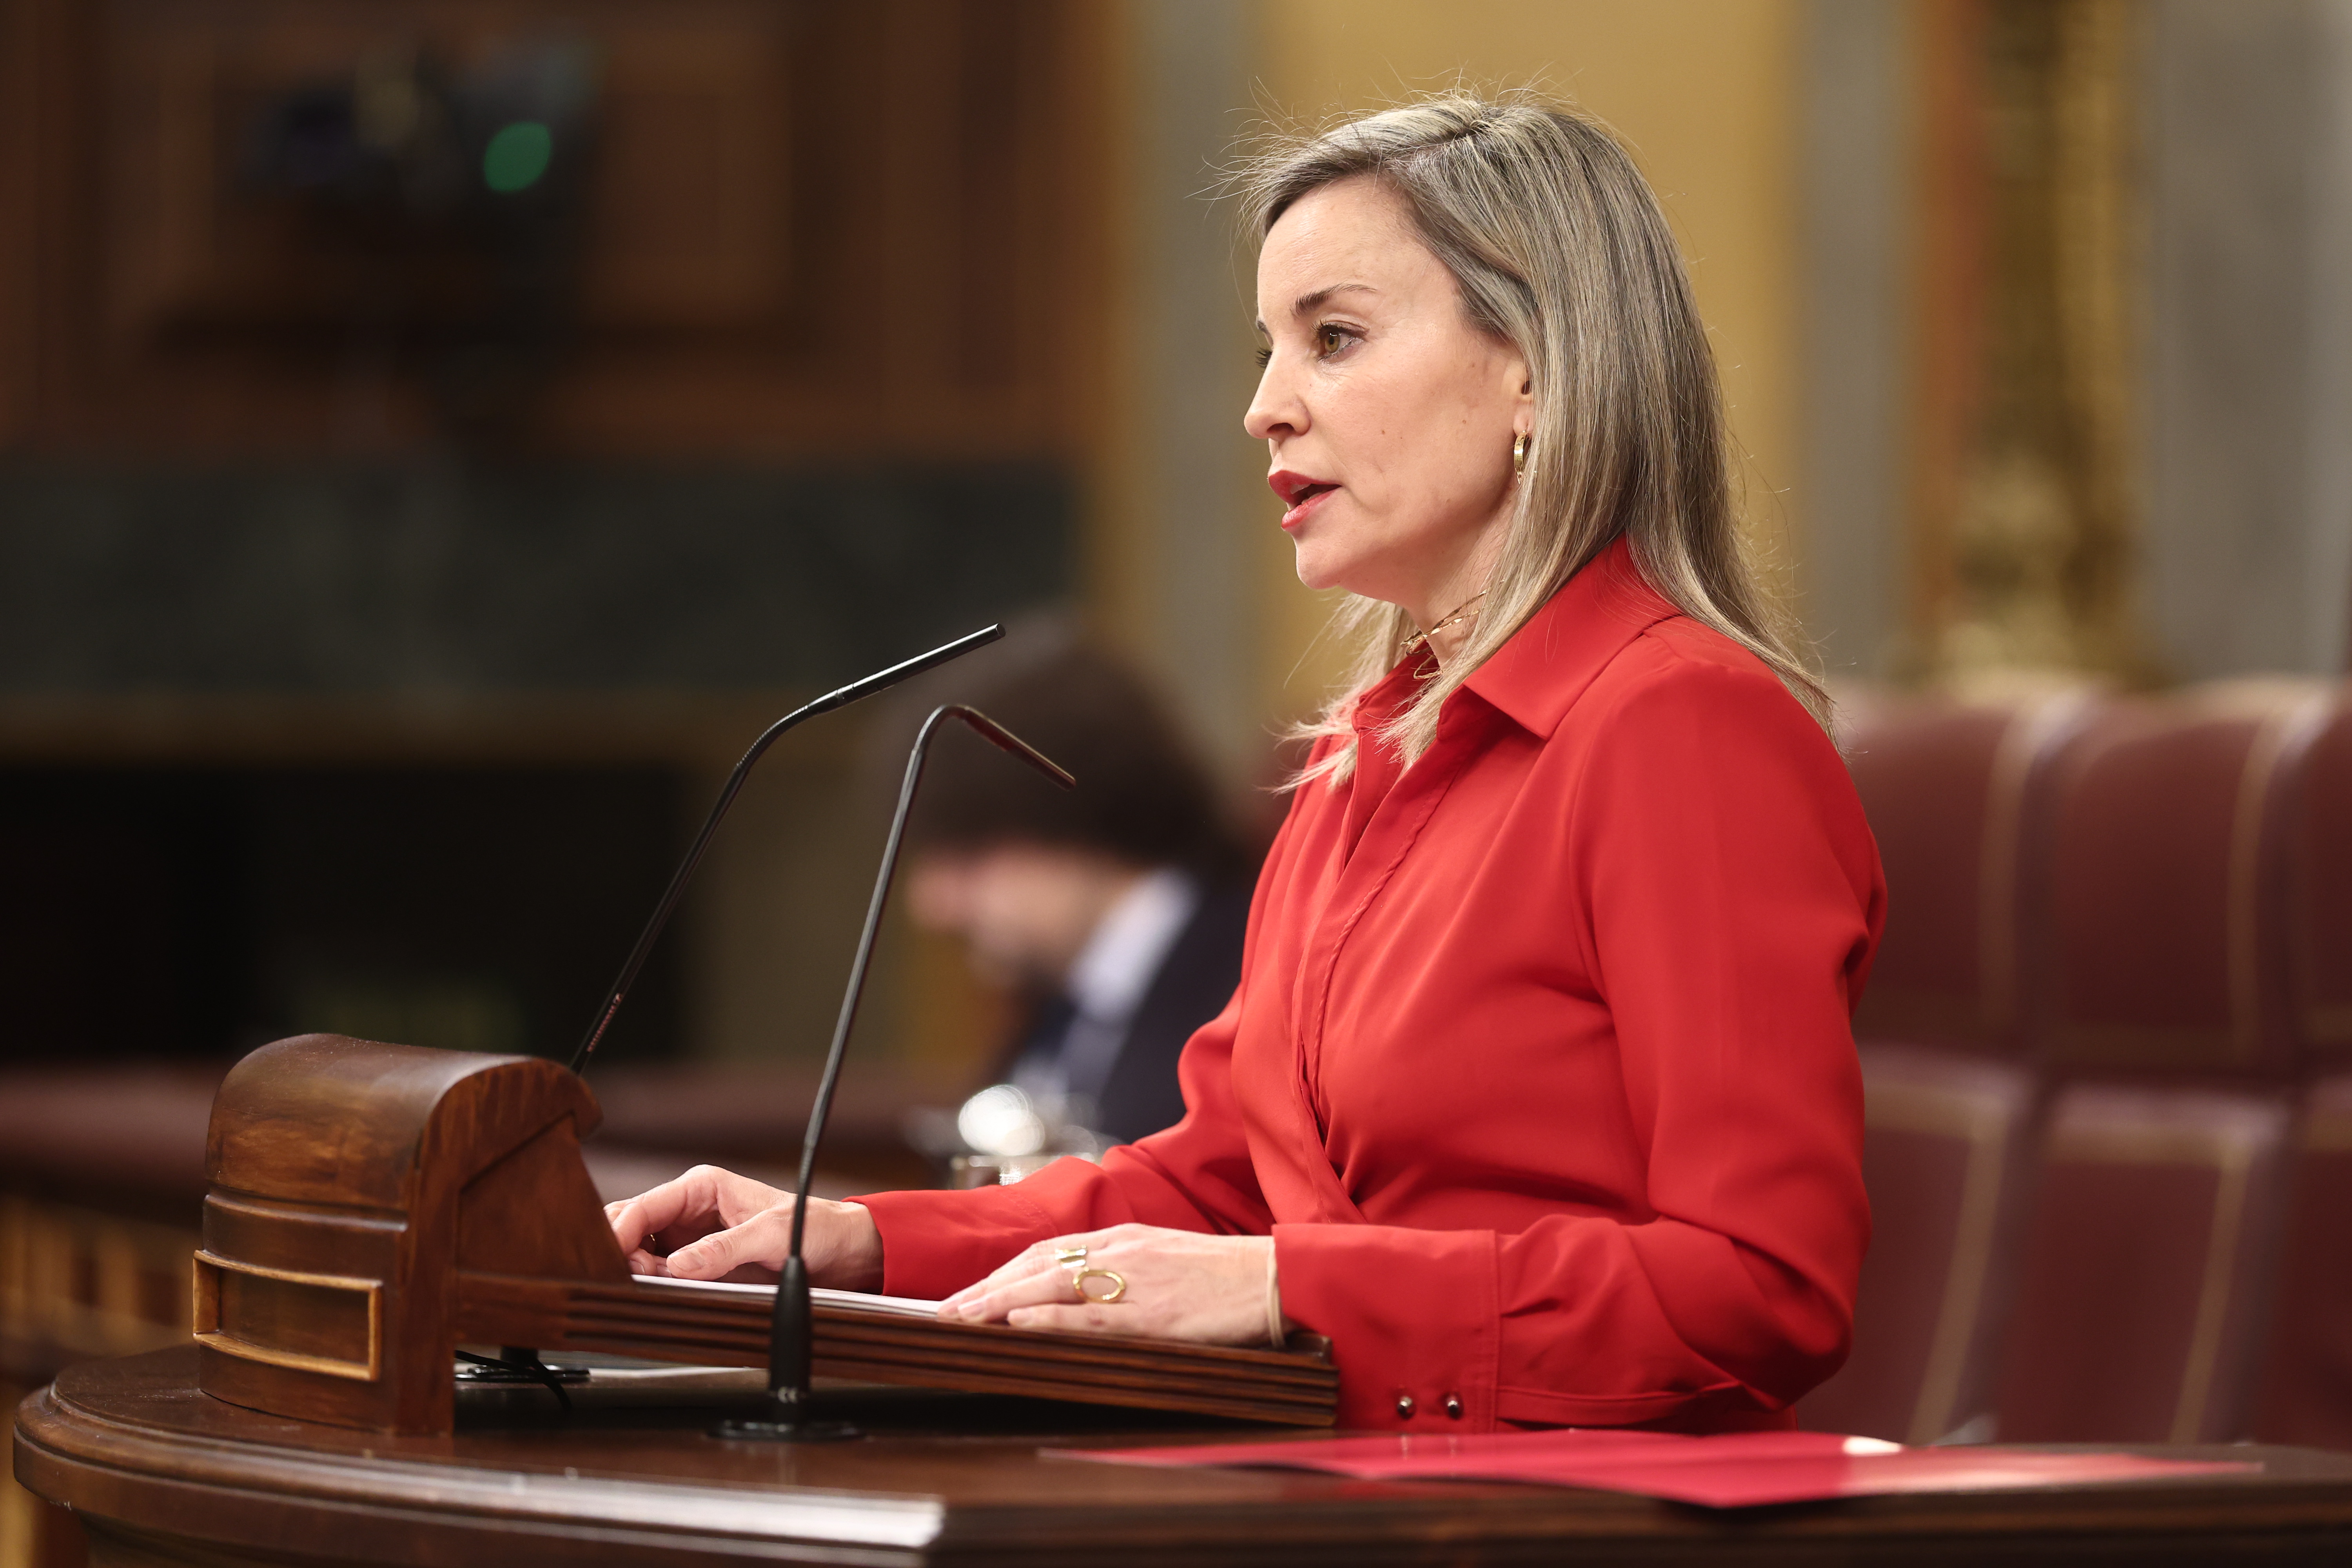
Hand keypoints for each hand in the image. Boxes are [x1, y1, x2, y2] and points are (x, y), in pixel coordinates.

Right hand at [604, 1164, 883, 1290]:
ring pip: (640, 1253)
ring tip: (650, 1289)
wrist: (841, 1251)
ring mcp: (690, 1239)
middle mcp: (689, 1210)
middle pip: (632, 1227)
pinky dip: (651, 1285)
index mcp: (702, 1187)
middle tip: (630, 1280)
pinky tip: (658, 1296)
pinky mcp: (698, 1265)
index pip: (644, 1206)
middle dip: (622, 1252)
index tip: (610, 1259)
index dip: (621, 1231)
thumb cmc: (814, 1228)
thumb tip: (678, 1267)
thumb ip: (725, 1249)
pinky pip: (660, 1275)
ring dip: (636, 1272)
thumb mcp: (773, 1235)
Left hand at [940, 1223, 1282, 1345]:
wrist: (1276, 1279)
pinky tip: (1019, 1323)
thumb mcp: (1167, 1259)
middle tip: (943, 1311)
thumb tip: (1085, 1288)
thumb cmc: (1225, 1276)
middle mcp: (1122, 1252)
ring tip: (960, 1318)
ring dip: (1000, 1302)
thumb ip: (1125, 1268)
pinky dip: (1051, 1318)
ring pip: (1054, 1287)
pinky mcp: (1155, 1314)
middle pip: (1039, 1265)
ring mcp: (1136, 1281)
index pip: (1049, 1250)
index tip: (970, 1291)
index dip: (1004, 1270)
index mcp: (1126, 1238)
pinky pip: (1093, 1316)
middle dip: (987, 1288)